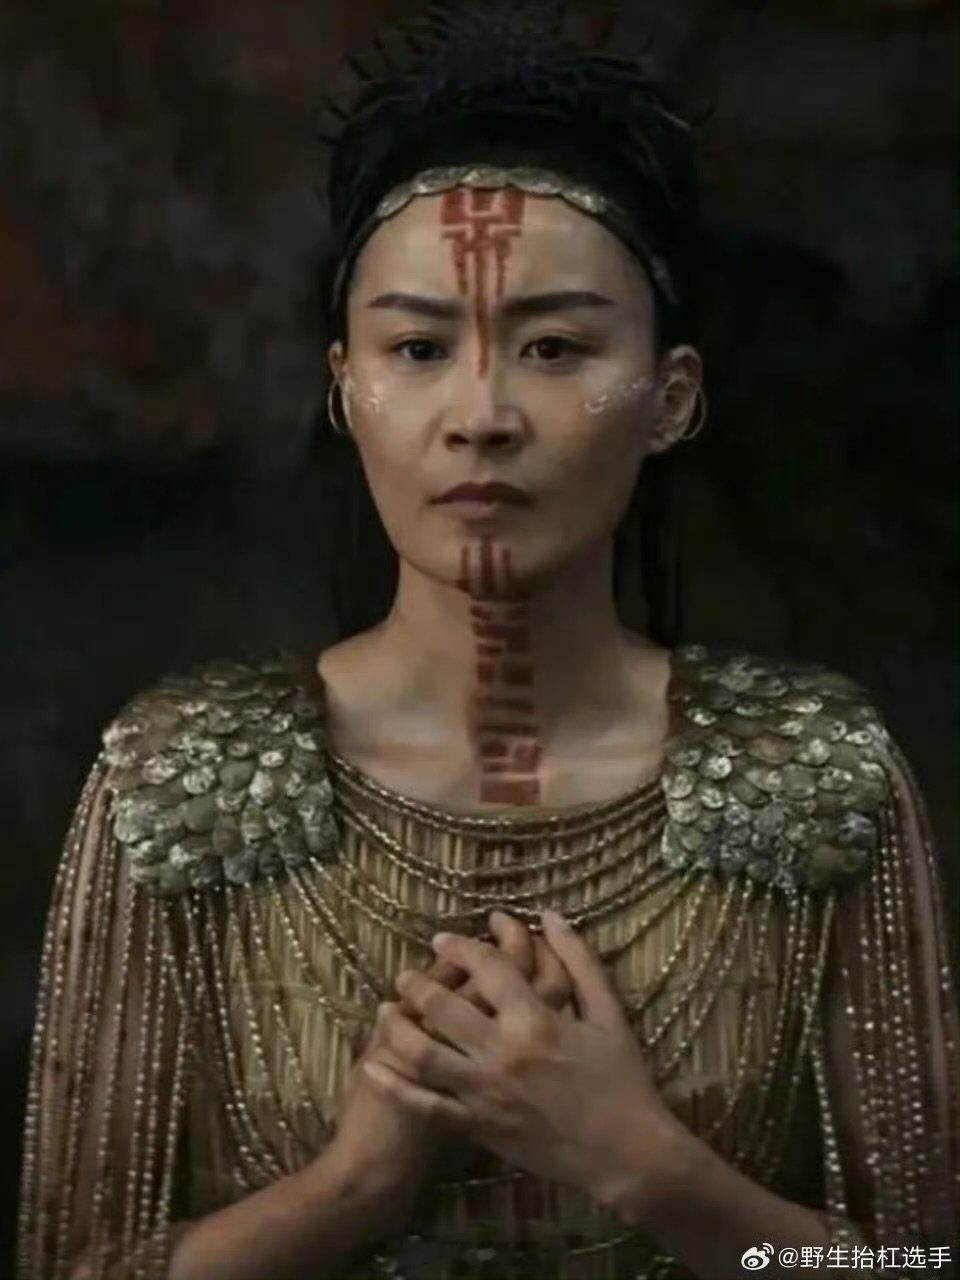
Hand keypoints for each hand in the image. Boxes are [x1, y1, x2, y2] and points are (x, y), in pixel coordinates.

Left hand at [361, 909, 686, 1213]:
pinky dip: (395, 1086)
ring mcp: (485, 1092)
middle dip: (417, 983)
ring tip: (385, 1010)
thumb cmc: (622, 1079)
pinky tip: (373, 1067)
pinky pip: (426, 1106)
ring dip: (397, 1027)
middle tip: (406, 973)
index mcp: (535, 1018)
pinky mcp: (478, 1127)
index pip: (486, 966)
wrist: (626, 1154)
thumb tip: (550, 916)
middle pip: (442, 1005)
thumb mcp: (609, 1012)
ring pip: (423, 1053)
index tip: (445, 938)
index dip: (462, 945)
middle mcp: (502, 1052)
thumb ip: (579, 960)